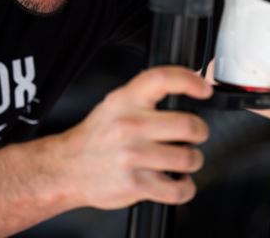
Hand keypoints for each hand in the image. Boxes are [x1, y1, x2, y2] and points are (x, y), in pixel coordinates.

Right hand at [49, 66, 212, 209]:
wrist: (65, 169)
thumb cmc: (96, 138)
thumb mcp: (116, 104)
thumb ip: (147, 95)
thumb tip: (191, 83)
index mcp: (125, 101)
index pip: (162, 79)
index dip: (190, 81)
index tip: (204, 90)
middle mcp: (129, 126)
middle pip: (188, 125)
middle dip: (199, 132)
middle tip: (193, 136)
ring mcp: (132, 157)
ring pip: (188, 158)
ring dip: (193, 161)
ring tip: (182, 160)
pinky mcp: (135, 184)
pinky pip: (178, 190)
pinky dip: (185, 188)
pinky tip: (177, 181)